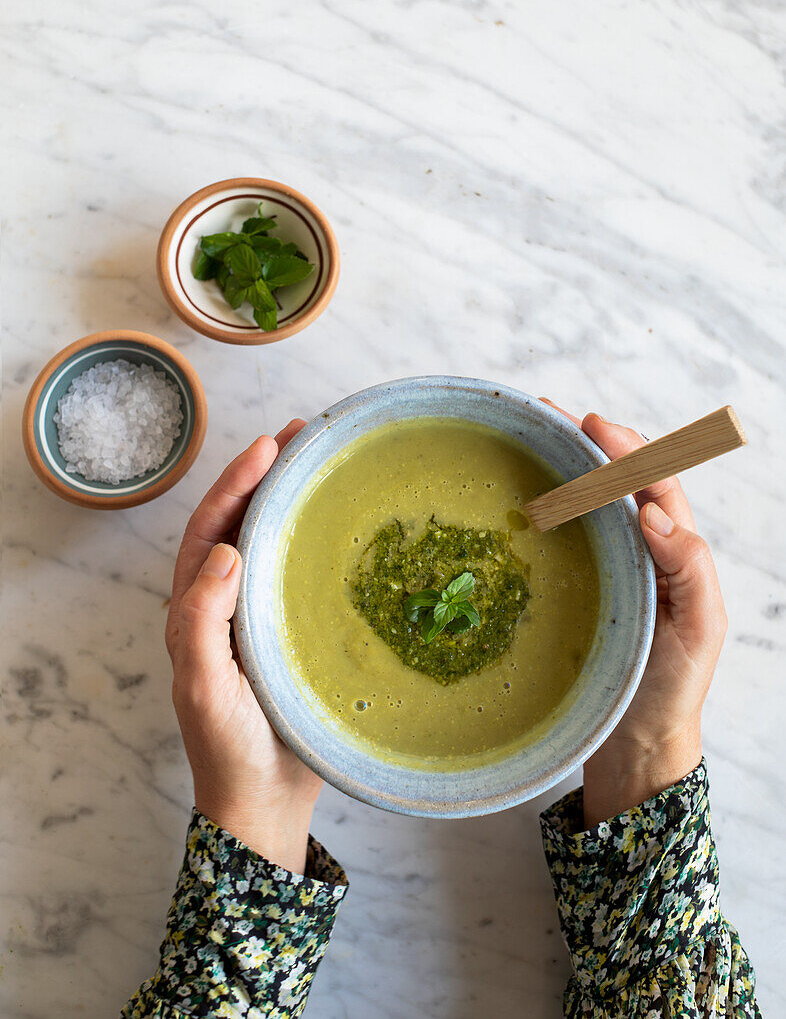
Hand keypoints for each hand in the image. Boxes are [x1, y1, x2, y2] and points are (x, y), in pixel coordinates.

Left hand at [165, 420, 321, 872]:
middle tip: (301, 435)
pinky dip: (312, 541)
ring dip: (288, 500)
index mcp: (194, 610)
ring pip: (268, 544)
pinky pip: (297, 574)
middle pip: (238, 524)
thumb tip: (225, 549)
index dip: (237, 484)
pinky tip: (340, 527)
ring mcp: (257, 617)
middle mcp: (223, 604)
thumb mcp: (205, 684)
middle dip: (264, 476)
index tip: (271, 446)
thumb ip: (204, 619)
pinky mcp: (288, 633)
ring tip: (319, 463)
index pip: (210, 530)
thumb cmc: (228, 747)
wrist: (262, 802)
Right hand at [541, 401, 727, 826]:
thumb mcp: (697, 632)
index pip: (653, 482)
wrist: (637, 744)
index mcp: (673, 552)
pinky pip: (561, 540)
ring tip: (526, 438)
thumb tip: (656, 515)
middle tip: (546, 415)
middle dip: (586, 442)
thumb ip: (689, 572)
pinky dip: (542, 506)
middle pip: (616, 481)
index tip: (589, 424)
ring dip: (561, 466)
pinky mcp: (573, 590)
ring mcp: (604, 569)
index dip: (626, 448)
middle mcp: (638, 551)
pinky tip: (515, 498)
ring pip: (586, 504)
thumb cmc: (670, 689)